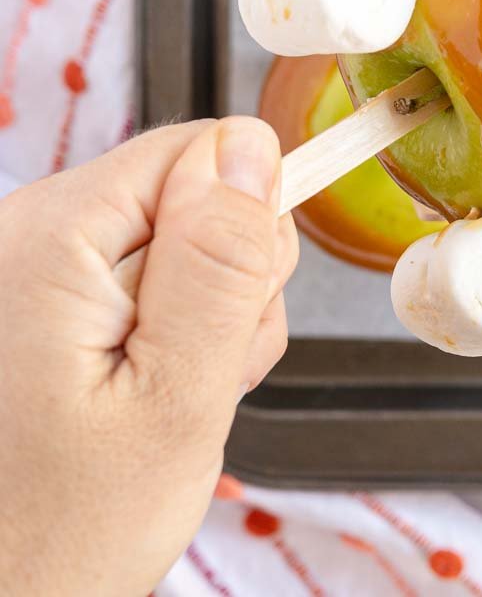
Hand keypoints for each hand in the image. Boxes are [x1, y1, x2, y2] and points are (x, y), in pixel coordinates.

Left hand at [0, 119, 297, 596]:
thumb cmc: (59, 538)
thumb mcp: (175, 404)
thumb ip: (221, 267)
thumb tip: (253, 147)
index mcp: (50, 235)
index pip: (204, 149)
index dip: (244, 232)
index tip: (227, 325)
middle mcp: (22, 229)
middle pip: (190, 193)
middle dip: (221, 285)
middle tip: (191, 384)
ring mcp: (21, 265)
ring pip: (174, 240)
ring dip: (195, 322)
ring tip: (160, 408)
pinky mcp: (30, 298)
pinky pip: (135, 280)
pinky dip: (157, 339)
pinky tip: (137, 404)